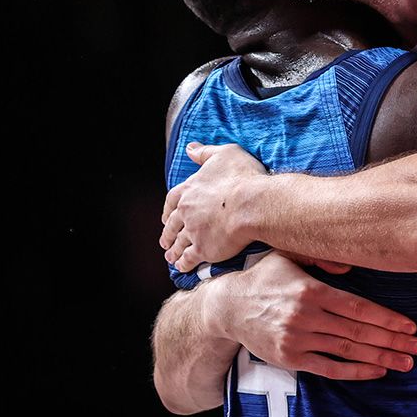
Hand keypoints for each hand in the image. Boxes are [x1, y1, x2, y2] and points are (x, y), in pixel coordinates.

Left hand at [160, 143, 265, 270]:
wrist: (251, 203)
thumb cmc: (242, 176)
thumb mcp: (225, 153)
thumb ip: (205, 152)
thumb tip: (190, 148)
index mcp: (189, 189)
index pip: (172, 200)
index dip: (168, 210)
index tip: (166, 217)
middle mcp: (186, 211)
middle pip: (172, 225)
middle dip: (167, 234)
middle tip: (165, 241)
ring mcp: (193, 231)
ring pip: (178, 243)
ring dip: (173, 251)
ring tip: (171, 257)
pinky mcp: (203, 249)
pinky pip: (189, 259)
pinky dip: (183, 263)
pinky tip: (182, 267)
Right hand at [212, 252, 416, 379]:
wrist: (227, 307)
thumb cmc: (264, 277)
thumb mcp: (288, 254)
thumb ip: (320, 255)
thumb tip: (350, 264)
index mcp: (310, 290)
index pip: (357, 306)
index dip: (385, 318)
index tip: (409, 325)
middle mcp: (306, 316)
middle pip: (358, 331)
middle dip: (391, 340)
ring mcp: (298, 339)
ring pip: (347, 350)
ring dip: (380, 357)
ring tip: (405, 361)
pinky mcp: (290, 358)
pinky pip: (329, 368)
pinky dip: (355, 371)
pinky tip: (376, 370)